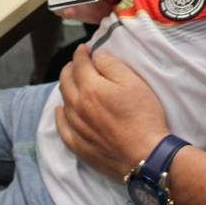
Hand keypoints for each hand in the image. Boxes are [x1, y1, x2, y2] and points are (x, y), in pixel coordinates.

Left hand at [55, 45, 168, 177]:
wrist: (145, 156)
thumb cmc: (143, 117)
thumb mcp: (133, 83)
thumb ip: (111, 65)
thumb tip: (96, 56)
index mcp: (90, 88)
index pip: (79, 63)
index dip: (81, 53)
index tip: (84, 48)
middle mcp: (77, 106)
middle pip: (65, 80)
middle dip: (70, 68)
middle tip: (77, 63)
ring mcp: (76, 127)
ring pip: (63, 101)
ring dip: (66, 88)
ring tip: (73, 83)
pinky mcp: (78, 145)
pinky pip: (61, 127)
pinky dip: (60, 115)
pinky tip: (61, 111)